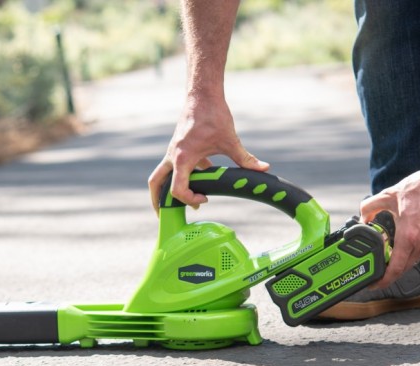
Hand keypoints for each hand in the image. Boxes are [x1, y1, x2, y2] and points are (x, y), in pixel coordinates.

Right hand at [148, 95, 268, 212]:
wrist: (202, 95)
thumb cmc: (212, 115)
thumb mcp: (230, 140)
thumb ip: (245, 158)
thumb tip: (263, 169)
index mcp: (182, 158)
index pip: (177, 189)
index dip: (190, 199)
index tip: (206, 198)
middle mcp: (173, 156)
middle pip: (155, 183)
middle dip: (157, 201)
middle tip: (163, 215)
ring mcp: (173, 152)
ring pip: (161, 175)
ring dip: (167, 189)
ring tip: (180, 203)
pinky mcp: (178, 148)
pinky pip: (175, 166)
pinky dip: (182, 175)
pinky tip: (202, 178)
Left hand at [360, 166, 419, 287]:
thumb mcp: (388, 195)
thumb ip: (370, 207)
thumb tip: (362, 217)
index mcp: (410, 236)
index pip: (396, 268)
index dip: (383, 280)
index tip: (373, 284)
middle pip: (403, 268)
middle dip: (388, 275)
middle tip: (374, 276)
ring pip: (412, 261)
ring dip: (399, 265)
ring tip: (384, 264)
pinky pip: (419, 252)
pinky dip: (407, 255)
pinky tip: (398, 249)